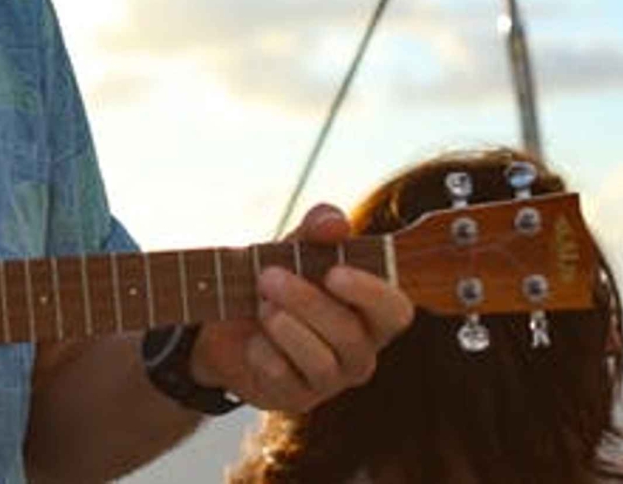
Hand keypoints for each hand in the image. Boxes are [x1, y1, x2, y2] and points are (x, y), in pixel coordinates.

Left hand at [190, 204, 413, 412]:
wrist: (227, 321)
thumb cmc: (278, 280)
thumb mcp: (295, 246)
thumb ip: (318, 228)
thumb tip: (335, 223)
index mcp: (370, 312)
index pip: (395, 311)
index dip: (370, 293)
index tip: (333, 272)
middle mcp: (359, 351)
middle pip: (350, 334)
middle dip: (306, 301)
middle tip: (268, 276)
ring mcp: (329, 379)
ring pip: (322, 362)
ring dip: (285, 327)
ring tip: (261, 306)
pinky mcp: (296, 398)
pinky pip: (285, 378)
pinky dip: (263, 352)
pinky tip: (253, 340)